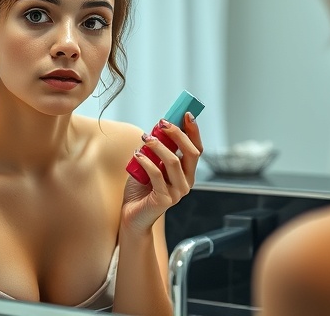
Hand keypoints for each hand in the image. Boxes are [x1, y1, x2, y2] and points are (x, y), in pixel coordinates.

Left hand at [121, 113, 202, 231]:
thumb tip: (159, 126)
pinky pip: (156, 175)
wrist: (132, 216)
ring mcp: (177, 192)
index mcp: (186, 173)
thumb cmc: (141, 189)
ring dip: (158, 146)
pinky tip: (136, 155)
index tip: (186, 114)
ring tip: (145, 138)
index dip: (194, 131)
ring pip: (173, 162)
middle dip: (178, 134)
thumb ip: (157, 150)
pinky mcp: (164, 200)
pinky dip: (146, 161)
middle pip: (191, 153)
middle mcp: (186, 182)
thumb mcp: (150, 164)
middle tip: (162, 123)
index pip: (197, 149)